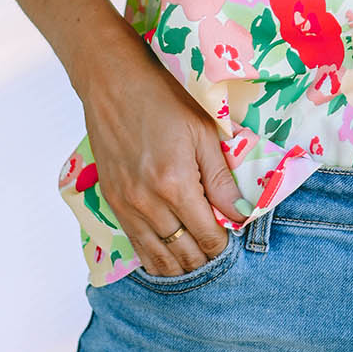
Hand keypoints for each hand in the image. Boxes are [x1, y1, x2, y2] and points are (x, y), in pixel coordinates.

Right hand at [79, 40, 247, 276]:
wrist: (112, 86)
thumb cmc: (163, 101)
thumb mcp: (203, 133)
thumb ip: (221, 179)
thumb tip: (240, 214)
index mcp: (175, 185)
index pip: (207, 236)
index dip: (224, 246)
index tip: (234, 242)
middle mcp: (148, 203)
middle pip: (183, 254)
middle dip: (206, 260)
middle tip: (221, 254)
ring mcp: (126, 206)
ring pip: (157, 258)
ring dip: (181, 266)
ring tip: (198, 261)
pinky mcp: (112, 203)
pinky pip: (136, 245)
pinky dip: (155, 258)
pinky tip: (170, 257)